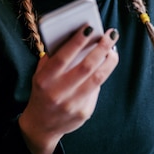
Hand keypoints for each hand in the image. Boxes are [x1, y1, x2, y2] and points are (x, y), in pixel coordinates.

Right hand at [18, 26, 118, 153]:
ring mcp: (72, 104)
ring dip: (109, 61)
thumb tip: (77, 36)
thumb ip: (53, 58)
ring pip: (98, 78)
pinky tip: (104, 67)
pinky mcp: (84, 113)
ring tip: (113, 50)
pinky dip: (102, 76)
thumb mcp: (40, 74)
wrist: (41, 125)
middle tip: (111, 35)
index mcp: (44, 79)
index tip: (90, 28)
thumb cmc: (43, 91)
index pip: (63, 57)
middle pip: (86, 66)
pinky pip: (96, 90)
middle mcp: (58, 93)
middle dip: (102, 47)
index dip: (77, 41)